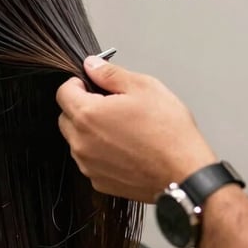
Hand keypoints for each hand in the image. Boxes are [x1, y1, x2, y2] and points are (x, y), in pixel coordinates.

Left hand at [57, 57, 216, 201]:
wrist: (185, 174)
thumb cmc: (169, 133)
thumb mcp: (144, 87)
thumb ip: (110, 74)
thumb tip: (92, 66)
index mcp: (88, 115)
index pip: (63, 92)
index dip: (77, 83)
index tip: (91, 84)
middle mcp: (81, 143)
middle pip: (66, 117)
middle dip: (81, 107)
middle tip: (109, 105)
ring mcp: (88, 165)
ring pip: (77, 140)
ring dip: (90, 131)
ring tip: (122, 128)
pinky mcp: (99, 181)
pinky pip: (90, 160)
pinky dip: (100, 152)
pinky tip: (125, 148)